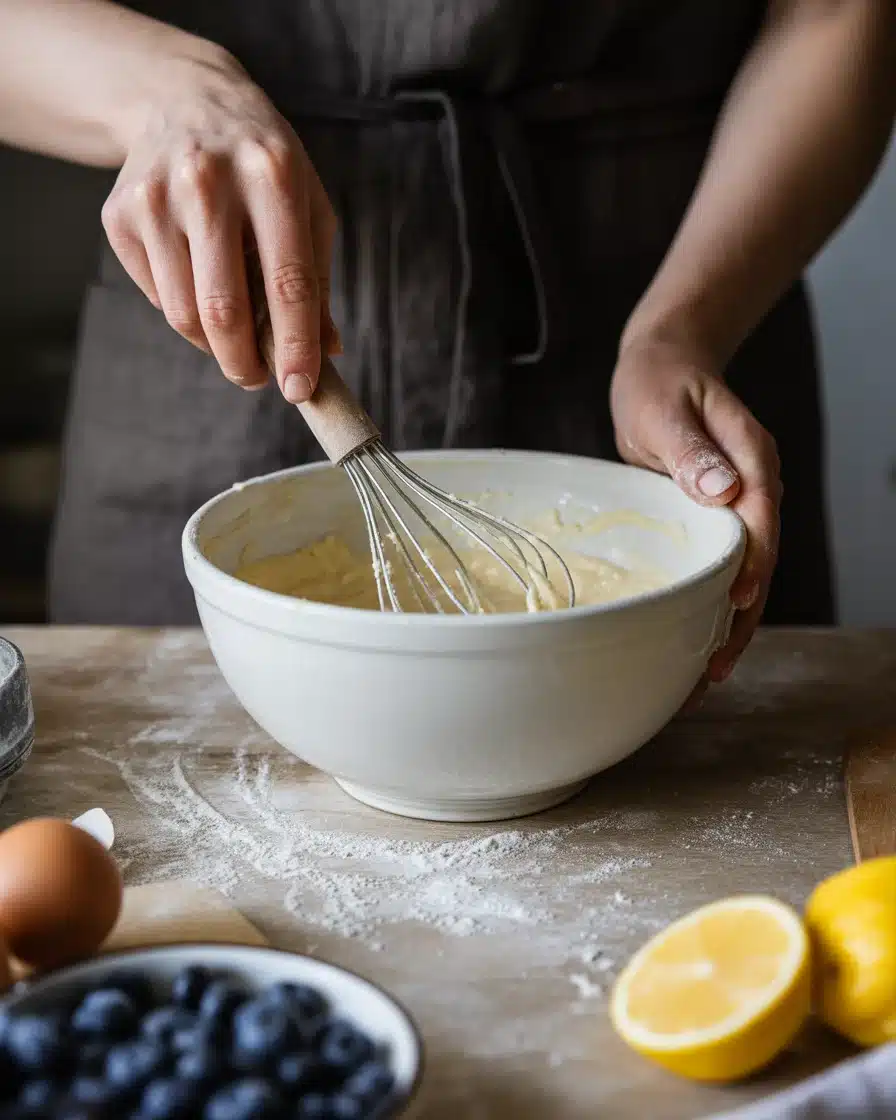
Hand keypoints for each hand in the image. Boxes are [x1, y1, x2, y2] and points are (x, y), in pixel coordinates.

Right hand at [101, 52, 338, 401]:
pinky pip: (157, 297)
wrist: (184, 99)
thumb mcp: (307, 205)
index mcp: (272, 175)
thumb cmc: (262, 163)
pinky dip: (185, 314)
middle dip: (245, 362)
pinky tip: (200, 286)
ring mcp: (156, 196)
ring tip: (235, 337)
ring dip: (214, 345)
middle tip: (258, 378)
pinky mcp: (120, 214)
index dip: (296, 345)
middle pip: (225, 308)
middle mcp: (208, 181)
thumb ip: (316, 280)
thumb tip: (326, 353)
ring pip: (184, 312)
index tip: (300, 389)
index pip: (287, 282)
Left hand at [609, 335, 781, 688]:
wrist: (664, 366)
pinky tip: (693, 640)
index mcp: (752, 457)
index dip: (753, 563)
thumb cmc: (659, 383)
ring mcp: (739, 505)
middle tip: (714, 667)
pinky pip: (721, 566)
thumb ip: (691, 450)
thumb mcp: (665, 410)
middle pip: (761, 560)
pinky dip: (711, 604)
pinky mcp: (717, 518)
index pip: (761, 518)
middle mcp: (754, 486)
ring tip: (703, 675)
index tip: (738, 601)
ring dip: (729, 623)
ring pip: (745, 572)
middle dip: (743, 617)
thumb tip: (724, 490)